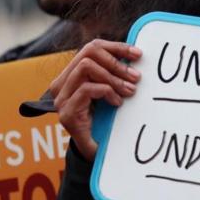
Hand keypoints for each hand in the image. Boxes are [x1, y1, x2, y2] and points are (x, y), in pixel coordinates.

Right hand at [49, 39, 141, 160]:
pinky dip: (106, 92)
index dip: (116, 47)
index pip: (92, 48)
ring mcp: (62, 98)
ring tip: (129, 91)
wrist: (95, 153)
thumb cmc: (104, 120)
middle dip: (116, 62)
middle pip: (88, 52)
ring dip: (113, 78)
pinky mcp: (66, 113)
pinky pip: (87, 89)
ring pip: (86, 67)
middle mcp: (62, 84)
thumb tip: (136, 55)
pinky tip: (117, 103)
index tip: (138, 55)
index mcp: (72, 75)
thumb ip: (115, 74)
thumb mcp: (110, 92)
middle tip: (136, 77)